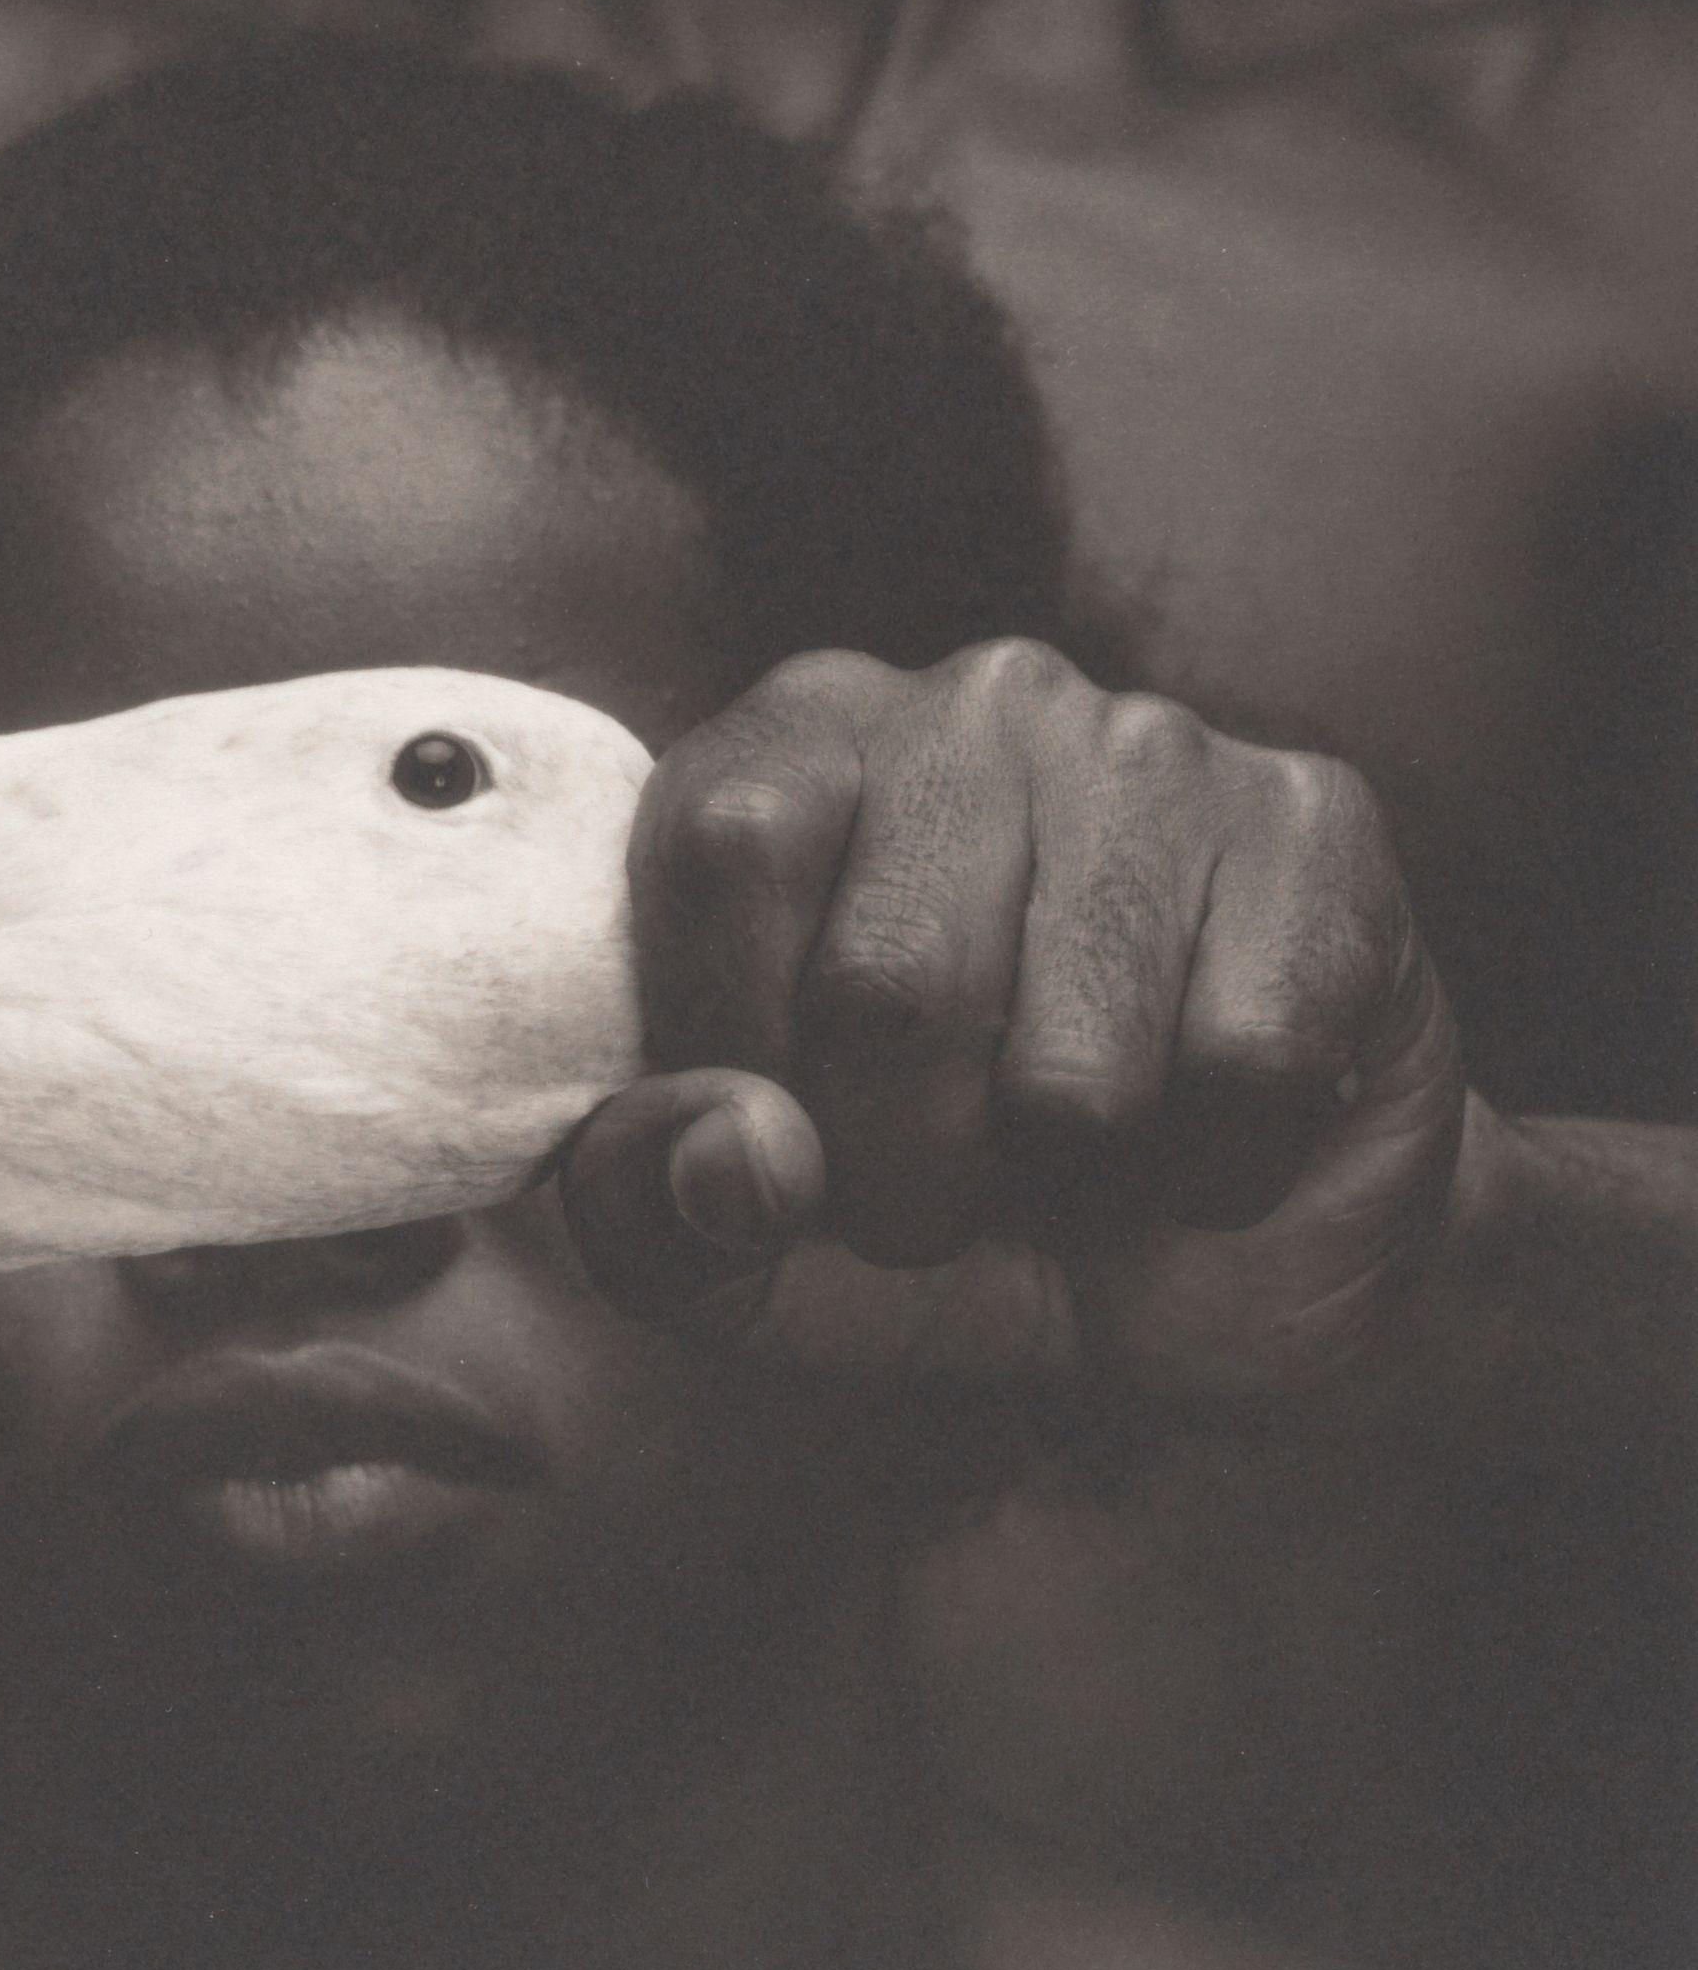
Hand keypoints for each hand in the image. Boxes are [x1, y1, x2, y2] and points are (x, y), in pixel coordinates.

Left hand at [561, 643, 1467, 1397]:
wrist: (1215, 1264)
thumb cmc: (948, 1209)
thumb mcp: (751, 1250)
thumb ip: (658, 1205)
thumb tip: (738, 1153)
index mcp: (794, 746)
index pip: (725, 848)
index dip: (743, 1045)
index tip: (789, 1133)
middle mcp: (970, 705)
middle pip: (886, 980)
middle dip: (905, 1169)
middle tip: (945, 1186)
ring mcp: (1151, 749)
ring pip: (1072, 1061)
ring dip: (1067, 1178)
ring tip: (1077, 1143)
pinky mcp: (1312, 825)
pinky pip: (1244, 1063)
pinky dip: (1214, 1165)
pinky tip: (1203, 1121)